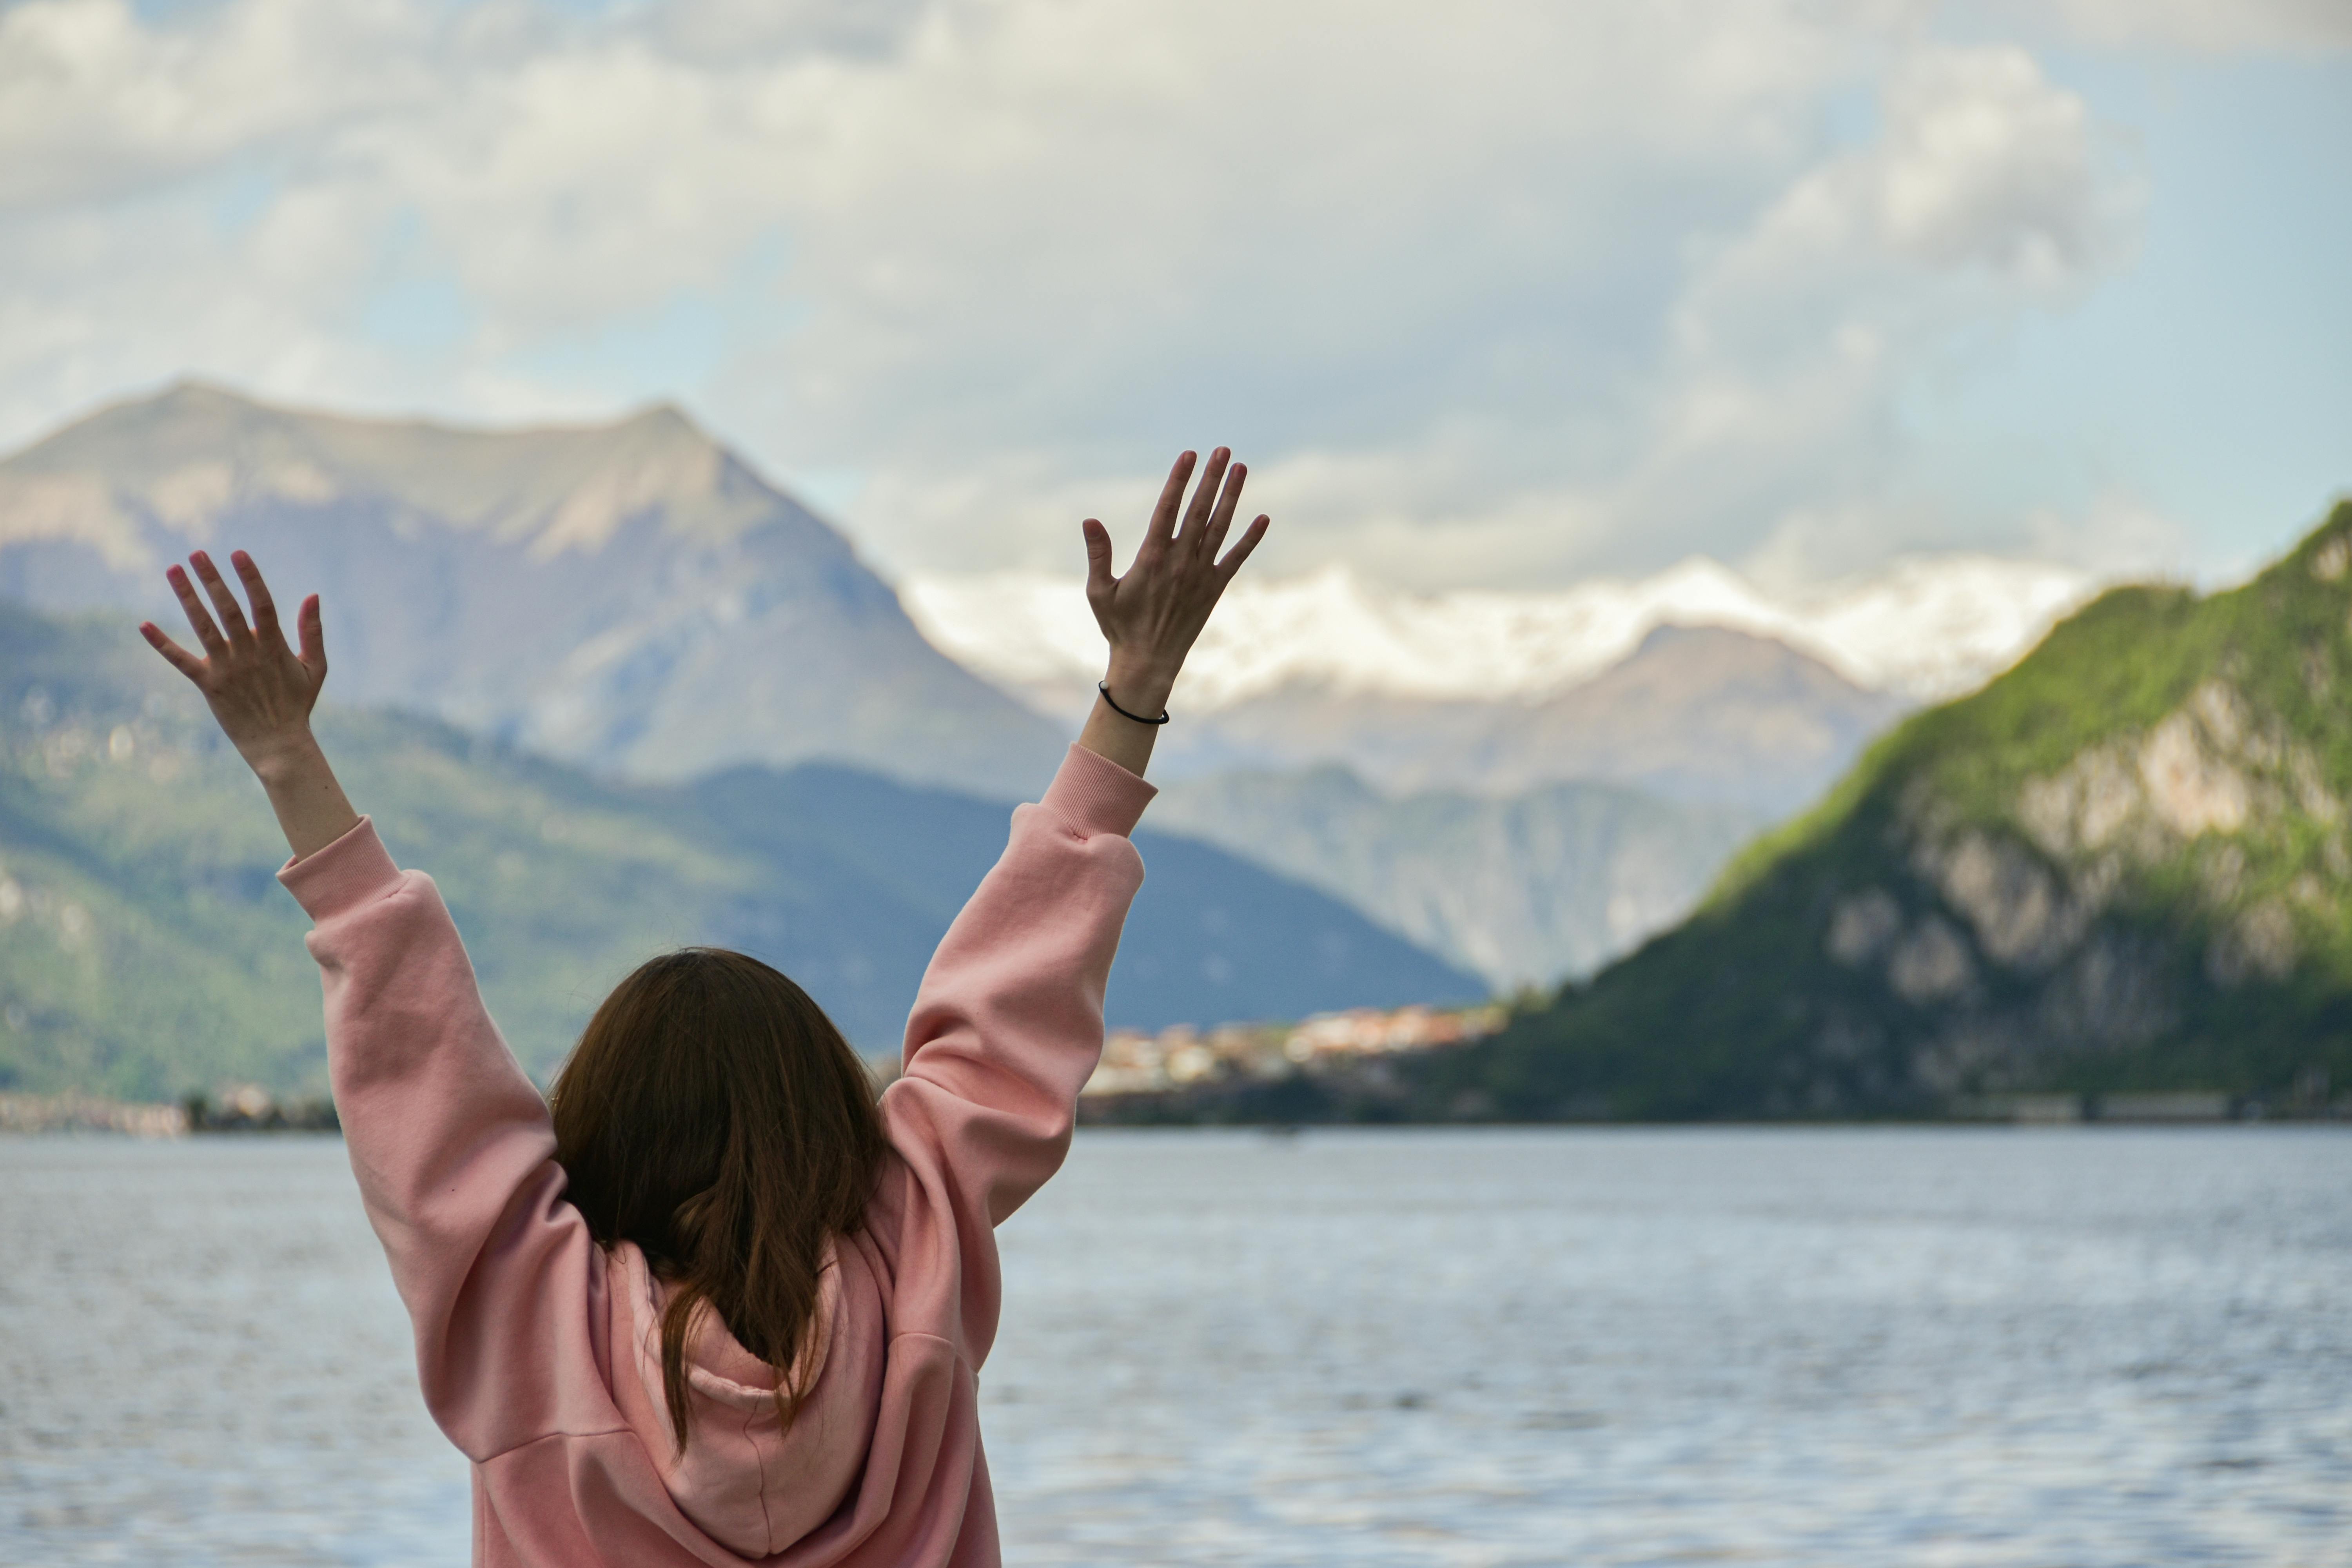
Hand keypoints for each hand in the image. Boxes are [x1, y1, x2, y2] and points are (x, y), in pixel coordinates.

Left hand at [140, 550, 327, 775]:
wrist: (278, 744)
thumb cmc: (297, 703)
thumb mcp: (315, 667)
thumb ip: (312, 631)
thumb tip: (313, 595)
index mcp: (275, 647)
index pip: (262, 604)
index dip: (250, 578)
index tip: (237, 553)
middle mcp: (249, 654)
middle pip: (228, 609)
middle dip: (212, 579)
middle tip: (197, 553)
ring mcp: (227, 669)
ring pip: (204, 627)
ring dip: (187, 597)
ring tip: (173, 569)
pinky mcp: (208, 685)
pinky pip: (180, 661)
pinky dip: (161, 644)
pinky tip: (143, 625)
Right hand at [1082, 447, 1269, 717]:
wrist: (1148, 662)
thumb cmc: (1119, 626)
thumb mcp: (1099, 590)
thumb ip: (1097, 553)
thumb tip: (1089, 520)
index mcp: (1151, 558)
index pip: (1167, 509)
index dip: (1179, 480)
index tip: (1189, 455)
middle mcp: (1180, 562)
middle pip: (1199, 511)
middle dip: (1211, 478)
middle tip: (1223, 450)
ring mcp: (1200, 575)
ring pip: (1219, 528)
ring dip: (1231, 497)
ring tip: (1241, 468)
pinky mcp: (1214, 589)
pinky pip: (1236, 559)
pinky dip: (1250, 539)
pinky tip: (1263, 518)